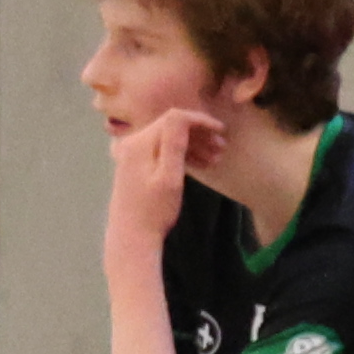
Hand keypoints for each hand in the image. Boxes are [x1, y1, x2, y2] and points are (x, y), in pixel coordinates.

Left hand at [102, 104, 220, 250]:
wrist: (132, 238)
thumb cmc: (154, 211)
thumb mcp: (169, 177)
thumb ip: (175, 143)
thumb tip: (183, 114)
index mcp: (139, 143)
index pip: (174, 118)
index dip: (200, 120)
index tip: (221, 131)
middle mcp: (131, 143)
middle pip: (170, 126)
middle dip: (198, 134)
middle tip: (221, 147)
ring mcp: (131, 154)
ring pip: (168, 139)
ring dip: (193, 145)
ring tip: (215, 158)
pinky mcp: (135, 165)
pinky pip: (161, 150)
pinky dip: (180, 154)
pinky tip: (200, 165)